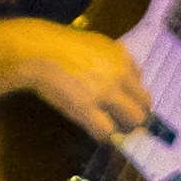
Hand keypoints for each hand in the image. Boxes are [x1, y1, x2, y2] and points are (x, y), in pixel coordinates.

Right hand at [14, 21, 151, 139]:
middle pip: (144, 108)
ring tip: (108, 128)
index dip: (134, 102)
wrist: (36, 50)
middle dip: (134, 119)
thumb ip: (117, 60)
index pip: (142, 88)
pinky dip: (103, 135)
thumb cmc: (61, 46)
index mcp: (122, 58)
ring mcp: (105, 92)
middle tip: (121, 124)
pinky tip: (93, 131)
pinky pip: (108, 132)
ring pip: (133, 121)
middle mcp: (119, 74)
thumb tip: (131, 80)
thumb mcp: (97, 45)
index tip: (123, 108)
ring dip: (123, 129)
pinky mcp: (87, 107)